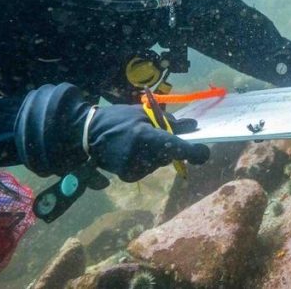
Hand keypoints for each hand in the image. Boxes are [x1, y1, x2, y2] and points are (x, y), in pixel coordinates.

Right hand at [85, 104, 209, 181]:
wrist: (87, 134)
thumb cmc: (118, 119)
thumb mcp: (144, 114)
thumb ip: (171, 122)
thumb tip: (194, 125)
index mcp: (144, 136)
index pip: (176, 147)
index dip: (194, 152)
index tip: (204, 152)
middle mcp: (140, 156)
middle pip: (170, 155)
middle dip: (172, 147)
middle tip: (160, 134)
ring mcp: (133, 169)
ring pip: (160, 162)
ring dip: (158, 153)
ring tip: (140, 140)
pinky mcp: (129, 177)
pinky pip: (149, 168)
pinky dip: (148, 160)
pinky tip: (134, 151)